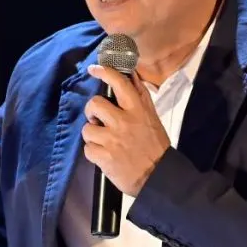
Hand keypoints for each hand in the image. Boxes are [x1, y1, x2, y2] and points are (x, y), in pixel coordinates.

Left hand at [82, 65, 170, 196]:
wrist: (158, 177)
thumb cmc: (156, 147)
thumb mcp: (152, 118)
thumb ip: (140, 98)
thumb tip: (131, 76)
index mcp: (138, 110)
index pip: (119, 83)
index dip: (104, 72)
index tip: (94, 69)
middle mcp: (123, 121)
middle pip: (94, 104)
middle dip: (92, 111)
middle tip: (98, 119)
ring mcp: (112, 139)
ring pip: (87, 128)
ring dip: (92, 135)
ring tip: (103, 141)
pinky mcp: (104, 156)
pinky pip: (87, 149)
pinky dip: (93, 153)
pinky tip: (104, 155)